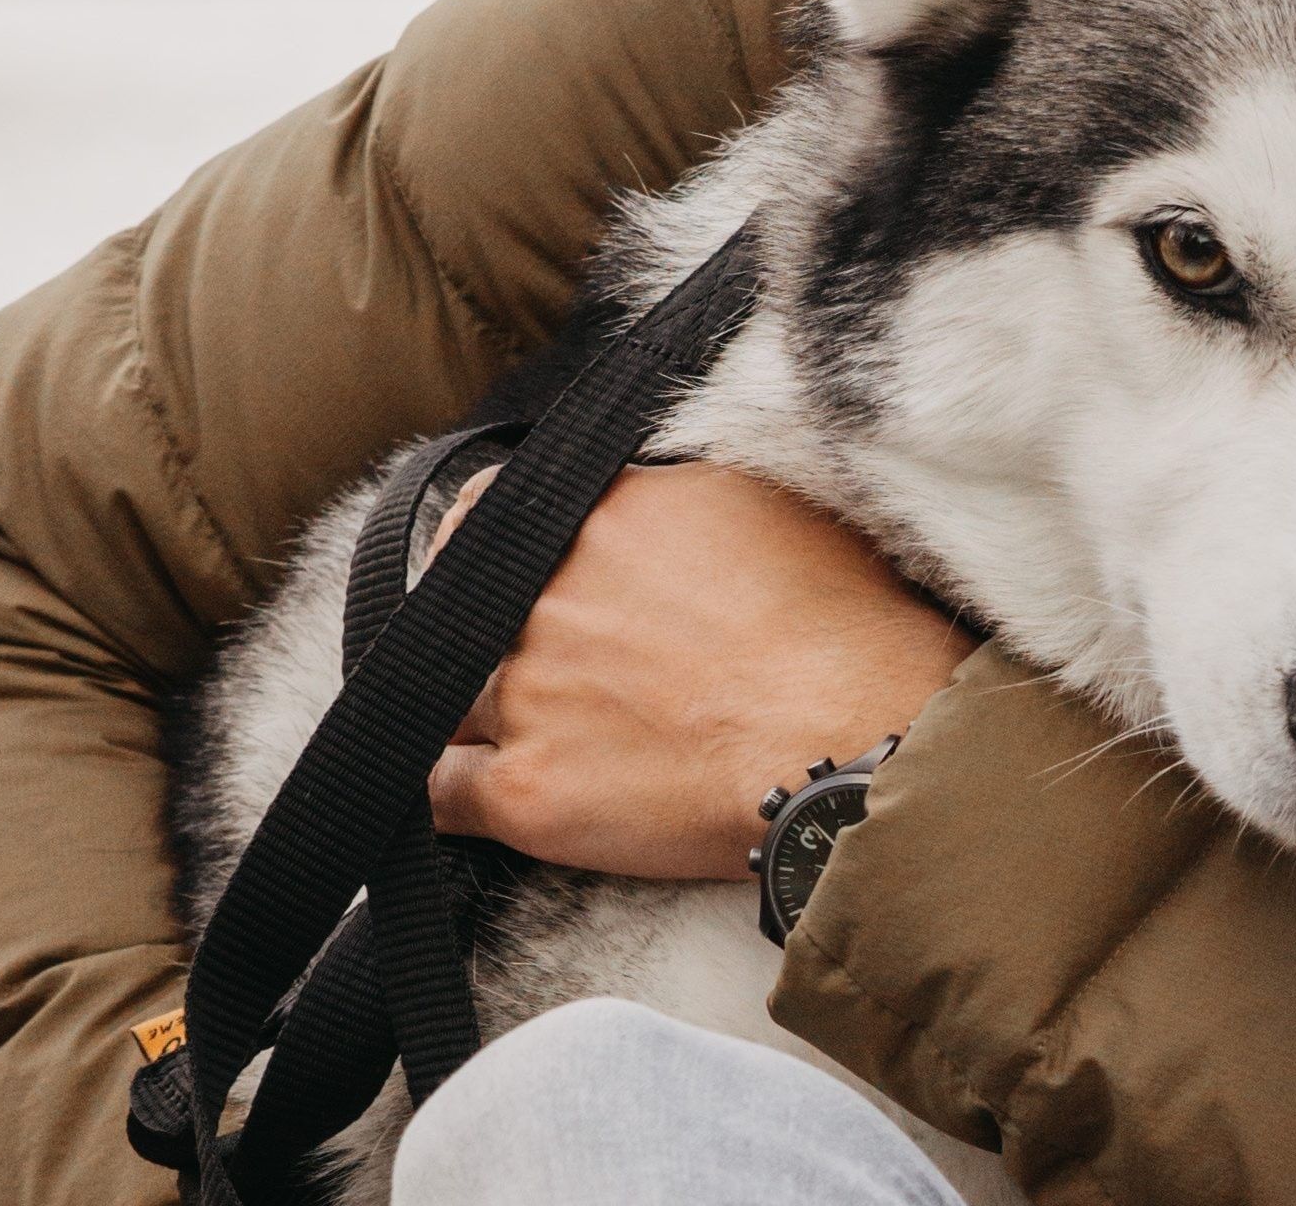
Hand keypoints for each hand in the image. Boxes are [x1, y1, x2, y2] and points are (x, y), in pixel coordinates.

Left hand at [422, 462, 972, 879]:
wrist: (857, 740)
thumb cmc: (846, 627)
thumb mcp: (772, 506)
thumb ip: (676, 499)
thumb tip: (647, 499)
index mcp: (603, 516)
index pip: (489, 513)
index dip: (487, 550)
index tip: (502, 578)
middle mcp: (548, 595)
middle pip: (453, 607)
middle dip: (480, 635)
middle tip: (522, 663)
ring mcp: (527, 694)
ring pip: (441, 696)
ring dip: (467, 713)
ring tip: (510, 733)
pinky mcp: (527, 791)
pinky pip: (437, 794)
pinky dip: (446, 795)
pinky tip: (468, 796)